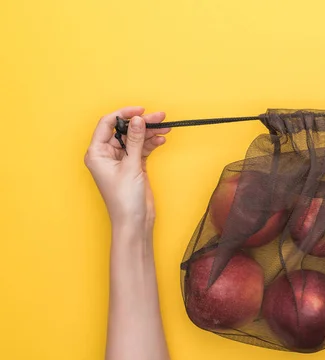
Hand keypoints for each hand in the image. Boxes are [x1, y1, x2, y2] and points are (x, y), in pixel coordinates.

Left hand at [84, 107, 169, 228]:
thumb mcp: (131, 166)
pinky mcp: (133, 167)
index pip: (107, 124)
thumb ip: (135, 141)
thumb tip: (138, 120)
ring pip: (136, 139)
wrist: (134, 222)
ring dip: (150, 133)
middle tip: (159, 117)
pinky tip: (161, 140)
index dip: (124, 114)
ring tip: (165, 128)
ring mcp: (121, 161)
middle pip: (125, 131)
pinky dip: (151, 144)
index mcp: (97, 153)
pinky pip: (142, 149)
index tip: (140, 111)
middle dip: (142, 124)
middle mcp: (107, 155)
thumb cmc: (124, 199)